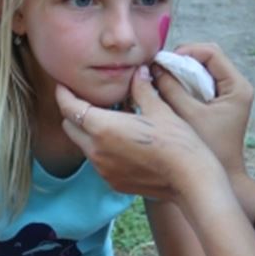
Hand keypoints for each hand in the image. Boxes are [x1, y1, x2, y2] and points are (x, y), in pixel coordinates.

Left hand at [55, 73, 223, 201]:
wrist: (190, 178)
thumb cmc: (176, 141)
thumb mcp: (158, 109)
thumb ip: (141, 89)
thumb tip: (138, 72)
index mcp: (102, 128)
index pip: (70, 108)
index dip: (64, 94)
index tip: (64, 85)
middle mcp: (96, 151)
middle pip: (70, 127)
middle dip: (74, 113)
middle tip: (88, 100)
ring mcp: (103, 170)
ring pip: (84, 145)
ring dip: (89, 132)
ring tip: (110, 120)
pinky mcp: (113, 182)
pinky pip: (98, 162)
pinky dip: (102, 149)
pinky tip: (123, 141)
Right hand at [151, 42, 252, 177]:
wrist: (221, 179)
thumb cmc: (208, 150)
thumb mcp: (188, 116)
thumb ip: (171, 89)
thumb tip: (153, 67)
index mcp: (237, 87)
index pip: (211, 53)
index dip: (185, 52)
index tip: (162, 62)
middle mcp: (235, 87)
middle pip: (205, 59)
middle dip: (179, 62)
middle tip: (156, 70)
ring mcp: (227, 96)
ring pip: (199, 72)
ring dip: (178, 74)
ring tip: (157, 81)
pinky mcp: (217, 105)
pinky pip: (197, 86)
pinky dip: (181, 85)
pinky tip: (165, 93)